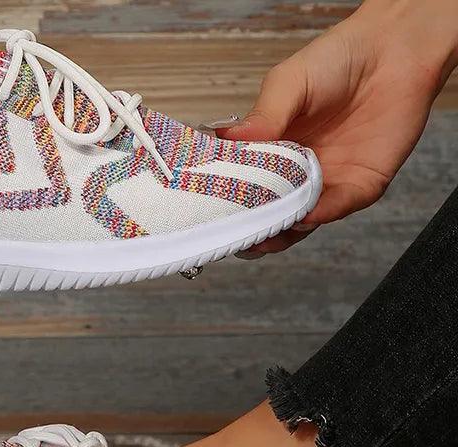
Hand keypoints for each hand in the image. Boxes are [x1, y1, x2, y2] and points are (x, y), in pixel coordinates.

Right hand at [218, 0, 457, 255]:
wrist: (396, 49)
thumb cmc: (338, 59)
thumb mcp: (288, 82)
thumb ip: (264, 116)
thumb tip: (229, 140)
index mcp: (270, 152)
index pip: (241, 187)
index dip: (225, 204)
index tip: (208, 213)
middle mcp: (295, 175)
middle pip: (266, 216)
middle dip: (249, 232)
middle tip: (233, 236)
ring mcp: (325, 184)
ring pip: (297, 224)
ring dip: (280, 234)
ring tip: (262, 238)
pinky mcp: (359, 187)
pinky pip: (335, 209)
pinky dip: (318, 216)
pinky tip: (303, 217)